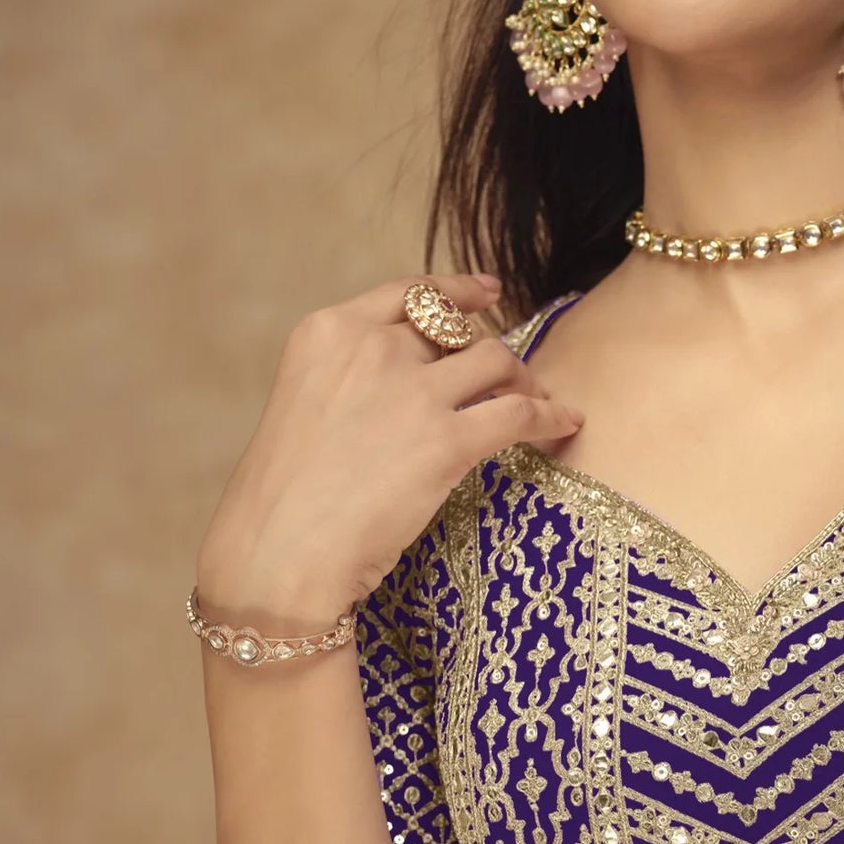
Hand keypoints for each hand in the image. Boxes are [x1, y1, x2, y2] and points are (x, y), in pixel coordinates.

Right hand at [196, 271, 582, 624]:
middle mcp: (373, 348)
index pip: (410, 293)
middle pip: (459, 330)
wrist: (277, 552)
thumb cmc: (283, 498)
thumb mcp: (303, 406)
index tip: (488, 291)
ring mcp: (412, 392)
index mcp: (328, 332)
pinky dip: (552, 415)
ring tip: (537, 402)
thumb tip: (406, 381)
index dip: (458, 290)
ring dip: (524, 380)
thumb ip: (350, 378)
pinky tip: (566, 424)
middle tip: (509, 379)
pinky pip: (521, 412)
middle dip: (488, 352)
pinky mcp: (447, 441)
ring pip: (497, 361)